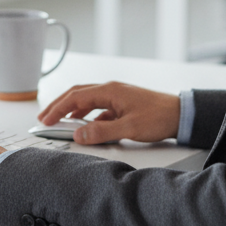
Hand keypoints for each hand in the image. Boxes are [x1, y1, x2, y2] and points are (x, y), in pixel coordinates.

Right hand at [38, 81, 180, 144]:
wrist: (181, 114)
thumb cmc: (158, 117)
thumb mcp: (128, 128)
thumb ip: (102, 132)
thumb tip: (78, 135)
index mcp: (109, 91)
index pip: (76, 97)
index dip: (58, 108)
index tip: (45, 120)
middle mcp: (110, 90)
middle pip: (78, 94)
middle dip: (60, 106)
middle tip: (45, 118)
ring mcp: (116, 97)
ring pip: (87, 101)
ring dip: (72, 110)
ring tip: (60, 122)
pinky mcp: (122, 105)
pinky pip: (98, 108)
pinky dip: (87, 116)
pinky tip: (87, 127)